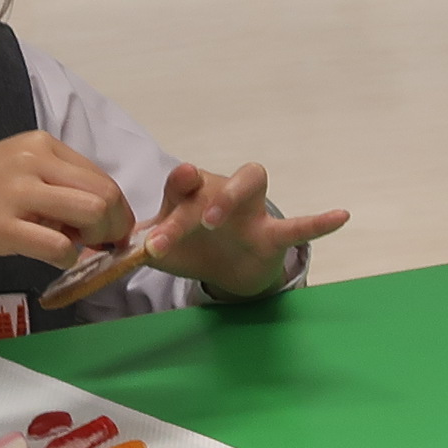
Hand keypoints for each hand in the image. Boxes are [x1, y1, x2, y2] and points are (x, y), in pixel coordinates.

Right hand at [0, 128, 128, 317]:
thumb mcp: (15, 171)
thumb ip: (55, 183)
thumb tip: (98, 212)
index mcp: (39, 144)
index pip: (101, 177)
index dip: (115, 210)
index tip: (108, 230)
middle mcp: (32, 160)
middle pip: (105, 195)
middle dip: (114, 226)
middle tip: (101, 246)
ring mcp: (17, 192)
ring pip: (92, 214)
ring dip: (96, 240)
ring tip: (76, 249)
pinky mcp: (3, 227)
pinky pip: (59, 246)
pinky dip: (67, 259)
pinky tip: (52, 259)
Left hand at [141, 160, 347, 297]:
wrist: (225, 269)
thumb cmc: (190, 247)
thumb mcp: (160, 248)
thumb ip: (137, 247)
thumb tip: (105, 253)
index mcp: (189, 194)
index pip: (179, 182)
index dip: (168, 192)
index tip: (151, 223)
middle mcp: (218, 191)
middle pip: (208, 184)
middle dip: (189, 206)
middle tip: (168, 238)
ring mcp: (249, 210)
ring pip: (250, 178)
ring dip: (232, 195)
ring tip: (215, 220)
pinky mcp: (273, 234)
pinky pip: (299, 225)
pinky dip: (319, 222)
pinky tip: (342, 215)